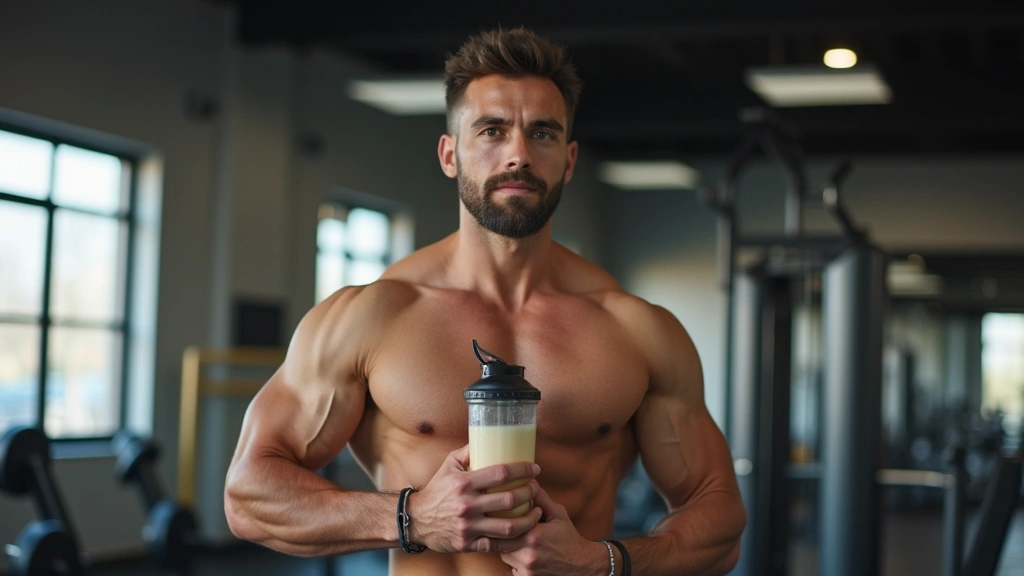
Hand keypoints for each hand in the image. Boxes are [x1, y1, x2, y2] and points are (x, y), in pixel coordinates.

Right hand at [406, 444, 542, 552]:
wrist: (416, 519)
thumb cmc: (436, 490)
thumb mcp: (448, 465)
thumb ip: (468, 452)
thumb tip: (487, 437)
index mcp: (464, 483)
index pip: (501, 473)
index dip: (523, 470)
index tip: (535, 469)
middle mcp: (466, 505)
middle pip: (509, 499)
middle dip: (529, 492)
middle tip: (536, 488)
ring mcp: (468, 527)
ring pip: (508, 527)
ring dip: (528, 519)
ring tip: (537, 512)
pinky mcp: (468, 544)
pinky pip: (498, 545)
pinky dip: (514, 540)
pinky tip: (524, 533)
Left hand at [494, 487, 607, 575]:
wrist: (581, 565)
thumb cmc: (569, 538)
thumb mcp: (558, 514)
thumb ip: (541, 498)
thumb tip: (527, 479)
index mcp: (534, 535)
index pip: (504, 526)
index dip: (497, 521)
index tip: (494, 515)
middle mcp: (528, 554)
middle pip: (498, 543)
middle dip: (498, 535)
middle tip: (500, 527)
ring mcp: (527, 570)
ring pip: (503, 556)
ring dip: (506, 548)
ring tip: (517, 541)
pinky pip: (511, 568)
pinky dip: (514, 561)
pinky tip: (524, 555)